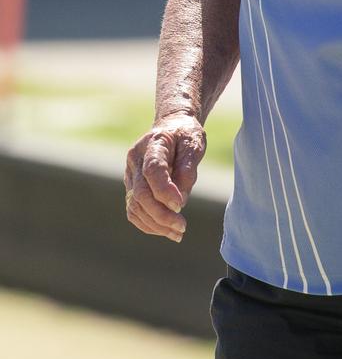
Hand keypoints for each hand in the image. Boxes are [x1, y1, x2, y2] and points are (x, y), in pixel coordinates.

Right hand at [124, 114, 206, 242]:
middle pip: (141, 193)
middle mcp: (135, 159)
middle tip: (182, 227)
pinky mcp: (131, 186)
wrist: (172, 125)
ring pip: (135, 206)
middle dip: (161, 214)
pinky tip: (166, 230)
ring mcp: (130, 174)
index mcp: (153, 143)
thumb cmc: (185, 134)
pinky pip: (134, 210)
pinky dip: (148, 224)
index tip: (181, 205)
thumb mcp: (194, 143)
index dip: (164, 191)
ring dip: (156, 224)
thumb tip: (180, 201)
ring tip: (178, 233)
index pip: (152, 170)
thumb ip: (188, 169)